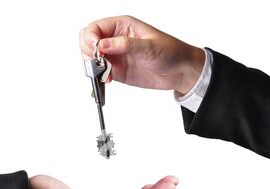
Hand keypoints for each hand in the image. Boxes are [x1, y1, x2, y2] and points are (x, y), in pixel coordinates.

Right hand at [79, 15, 204, 94]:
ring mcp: (115, 56)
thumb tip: (102, 45)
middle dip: (89, 53)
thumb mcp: (149, 46)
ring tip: (106, 74)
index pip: (95, 28)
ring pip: (92, 59)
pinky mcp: (117, 71)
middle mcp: (116, 40)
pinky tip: (105, 81)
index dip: (91, 38)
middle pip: (88, 42)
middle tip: (99, 63)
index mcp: (122, 26)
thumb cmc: (170, 51)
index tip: (95, 50)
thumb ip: (124, 45)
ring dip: (93, 67)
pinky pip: (100, 74)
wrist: (180, 71)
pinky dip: (98, 78)